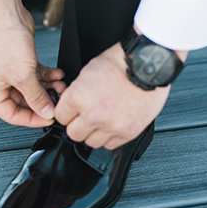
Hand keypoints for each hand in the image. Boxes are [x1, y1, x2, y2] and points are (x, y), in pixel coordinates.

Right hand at [0, 0, 65, 127]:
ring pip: (30, 87)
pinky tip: (56, 74)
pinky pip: (32, 74)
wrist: (7, 13)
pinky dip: (45, 75)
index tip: (48, 117)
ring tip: (60, 86)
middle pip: (23, 101)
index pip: (12, 115)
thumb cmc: (4, 39)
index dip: (32, 118)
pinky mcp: (16, 61)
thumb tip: (46, 112)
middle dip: (43, 99)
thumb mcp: (23, 76)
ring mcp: (6, 71)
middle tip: (57, 100)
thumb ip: (36, 97)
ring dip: (47, 87)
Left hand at [55, 41, 171, 148]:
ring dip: (94, 132)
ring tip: (101, 119)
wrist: (146, 65)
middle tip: (85, 116)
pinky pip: (111, 145)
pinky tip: (113, 123)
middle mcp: (93, 115)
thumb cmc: (120, 62)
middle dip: (77, 125)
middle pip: (73, 134)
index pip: (60, 117)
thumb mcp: (88, 71)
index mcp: (79, 97)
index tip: (71, 111)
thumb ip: (77, 92)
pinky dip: (110, 136)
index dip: (66, 112)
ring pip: (91, 143)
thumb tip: (73, 105)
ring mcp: (111, 126)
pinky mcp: (128, 133)